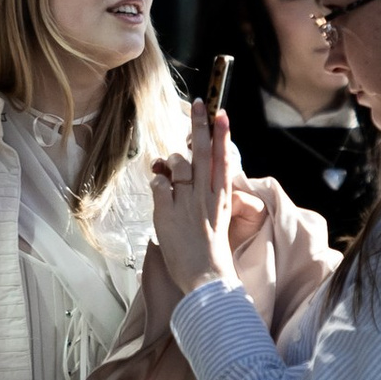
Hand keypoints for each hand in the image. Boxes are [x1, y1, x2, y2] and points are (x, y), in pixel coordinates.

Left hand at [149, 111, 238, 296]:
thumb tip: (186, 174)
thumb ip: (205, 195)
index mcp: (221, 196)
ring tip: (169, 173)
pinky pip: (159, 184)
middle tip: (199, 104)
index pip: (223, 158)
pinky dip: (157, 184)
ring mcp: (188, 201)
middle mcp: (207, 194)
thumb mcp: (216, 218)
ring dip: (170, 162)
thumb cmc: (210, 251)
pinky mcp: (168, 211)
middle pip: (203, 152)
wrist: (206, 276)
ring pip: (178, 163)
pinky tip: (161, 195)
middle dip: (201, 124)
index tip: (221, 113)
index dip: (222, 134)